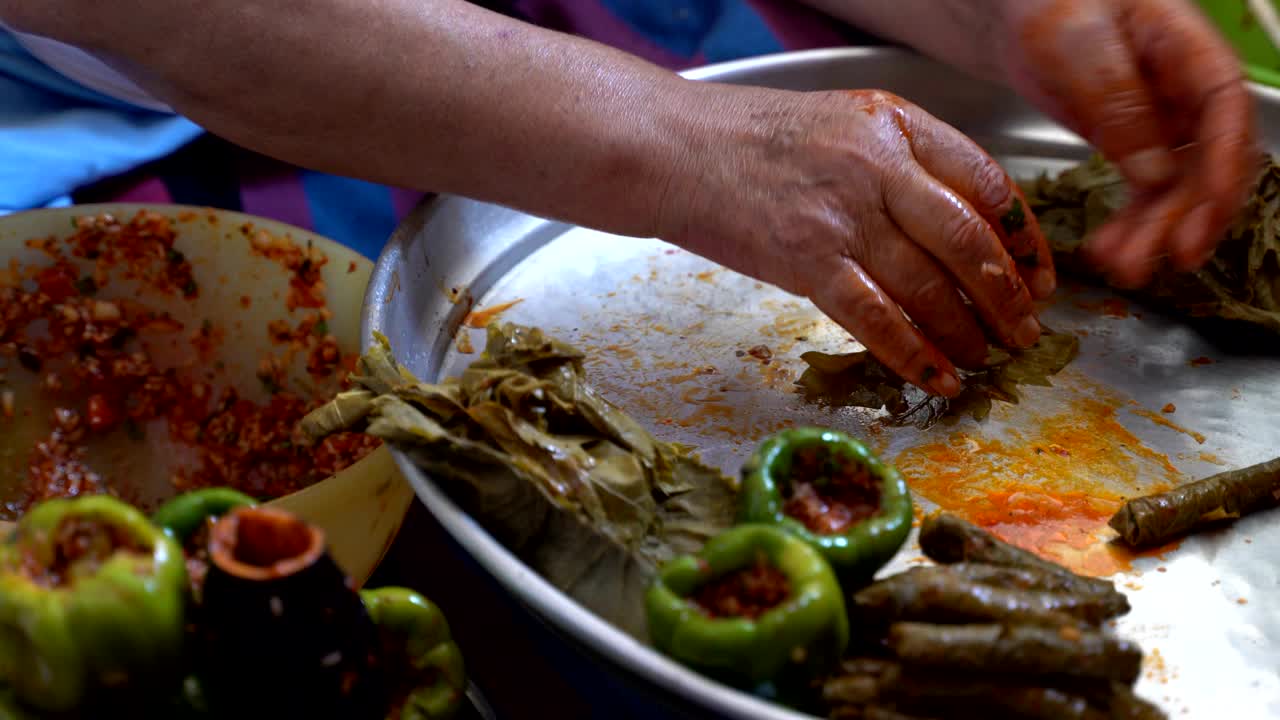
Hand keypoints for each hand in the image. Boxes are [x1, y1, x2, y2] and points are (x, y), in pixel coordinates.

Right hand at [659, 86, 1055, 396]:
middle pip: (970, 241)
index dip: (1025, 240)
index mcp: (897, 124)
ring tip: (983, 359)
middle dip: (1007, 297)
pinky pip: (877, 318)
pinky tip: (935, 377)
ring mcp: (844, 215)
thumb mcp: (843, 125)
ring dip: (966, 332)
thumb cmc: (752, 139)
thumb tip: (961, 229)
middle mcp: (880, 166)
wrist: (675, 150)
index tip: (1039, 276)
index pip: (989, 183)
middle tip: (1024, 331)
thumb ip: (902, 163)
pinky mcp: (807, 262)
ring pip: (929, 286)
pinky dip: (913, 354)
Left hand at [1000, 0, 1258, 287]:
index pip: (1226, 114)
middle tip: (1159, 262)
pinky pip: (1142, 190)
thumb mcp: (1080, 45)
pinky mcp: (1133, 143)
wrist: (1019, 9)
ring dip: (1153, 231)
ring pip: (1173, 186)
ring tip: (1122, 269)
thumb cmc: (1052, 4)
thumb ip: (1118, 103)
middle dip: (1184, 217)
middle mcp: (1185, 91)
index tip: (1206, 217)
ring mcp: (1162, 121)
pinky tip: (1107, 251)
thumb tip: (1155, 173)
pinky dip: (1128, 223)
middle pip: (1204, 161)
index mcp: (1188, 52)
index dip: (1224, 170)